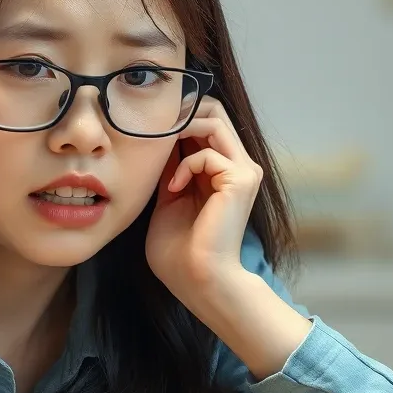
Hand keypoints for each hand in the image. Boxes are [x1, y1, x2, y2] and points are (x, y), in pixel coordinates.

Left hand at [145, 96, 261, 301]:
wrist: (197, 280)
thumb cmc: (179, 253)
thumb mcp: (168, 197)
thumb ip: (170, 168)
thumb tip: (159, 139)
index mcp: (222, 171)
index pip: (206, 122)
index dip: (178, 116)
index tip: (149, 125)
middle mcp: (239, 166)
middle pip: (215, 112)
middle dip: (180, 113)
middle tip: (153, 128)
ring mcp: (243, 171)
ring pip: (215, 121)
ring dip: (181, 129)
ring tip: (160, 151)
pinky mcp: (240, 180)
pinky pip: (207, 154)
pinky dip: (184, 166)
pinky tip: (174, 188)